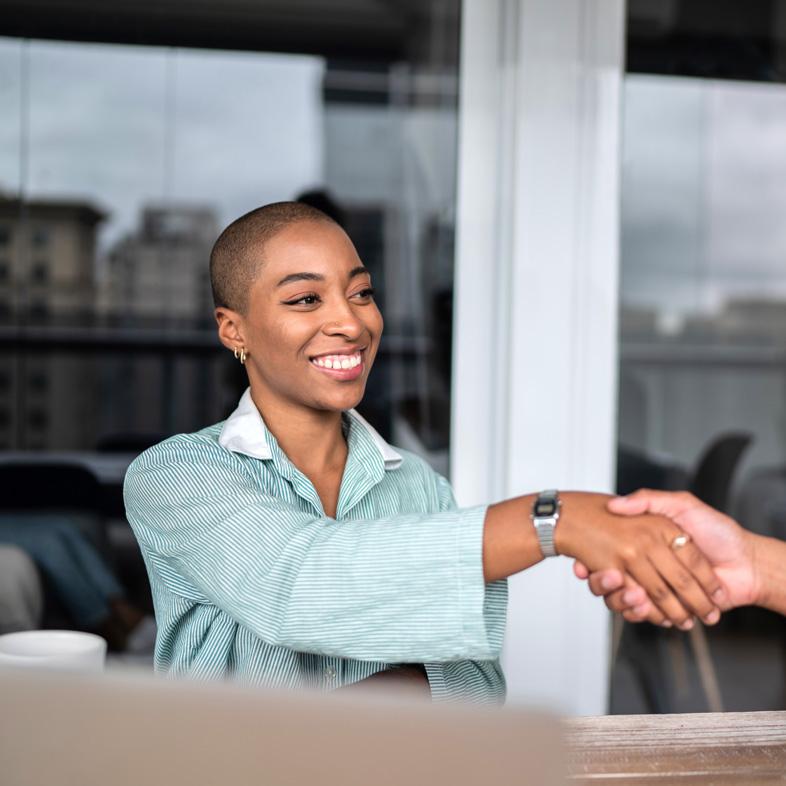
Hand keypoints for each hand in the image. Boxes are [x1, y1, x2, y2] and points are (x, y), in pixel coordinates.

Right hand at [574, 490, 758, 622]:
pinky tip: (644, 607)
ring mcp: (655, 587)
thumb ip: (648, 500)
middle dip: (603, 583)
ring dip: (621, 600)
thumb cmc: (719, 532)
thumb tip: (615, 503)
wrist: (748, 564)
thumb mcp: (681, 505)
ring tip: (631, 594)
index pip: (608, 552)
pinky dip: (641, 614)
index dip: (591, 560)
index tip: (581, 562)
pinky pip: (643, 615)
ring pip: (623, 599)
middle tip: (606, 578)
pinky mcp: (666, 608)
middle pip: (610, 579)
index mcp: (644, 541)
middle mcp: (645, 564)